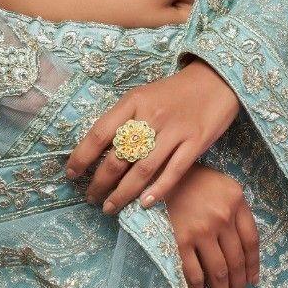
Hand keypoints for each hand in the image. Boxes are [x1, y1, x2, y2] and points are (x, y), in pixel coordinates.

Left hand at [65, 58, 239, 213]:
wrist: (215, 80)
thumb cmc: (174, 92)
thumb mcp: (144, 96)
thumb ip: (125, 119)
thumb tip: (99, 150)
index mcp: (134, 101)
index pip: (100, 133)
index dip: (82, 156)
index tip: (72, 174)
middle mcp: (151, 116)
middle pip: (119, 157)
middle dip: (100, 182)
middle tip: (91, 197)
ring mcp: (175, 130)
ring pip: (143, 169)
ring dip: (123, 193)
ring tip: (110, 207)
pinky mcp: (196, 142)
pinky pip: (174, 171)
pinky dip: (158, 190)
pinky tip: (145, 203)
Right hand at [166, 164, 259, 287]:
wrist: (165, 173)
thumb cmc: (198, 181)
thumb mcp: (226, 188)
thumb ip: (238, 214)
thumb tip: (246, 253)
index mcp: (237, 202)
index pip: (252, 242)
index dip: (253, 267)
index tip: (253, 285)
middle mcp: (223, 217)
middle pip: (236, 262)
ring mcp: (202, 230)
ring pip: (217, 272)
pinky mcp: (181, 239)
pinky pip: (193, 273)